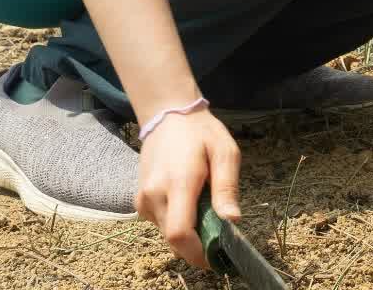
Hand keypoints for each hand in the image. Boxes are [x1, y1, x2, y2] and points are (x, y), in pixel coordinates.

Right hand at [135, 106, 241, 269]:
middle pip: (174, 240)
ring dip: (188, 233)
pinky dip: (177, 223)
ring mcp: (143, 199)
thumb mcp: (225, 152)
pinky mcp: (140, 202)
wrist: (168, 116)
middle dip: (198, 246)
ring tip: (205, 210)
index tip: (218, 256)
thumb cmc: (201, 133)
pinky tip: (189, 204)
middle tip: (219, 235)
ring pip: (167, 234)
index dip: (198, 253)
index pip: (180, 233)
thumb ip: (227, 188)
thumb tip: (232, 221)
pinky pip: (160, 224)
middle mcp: (154, 194)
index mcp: (179, 182)